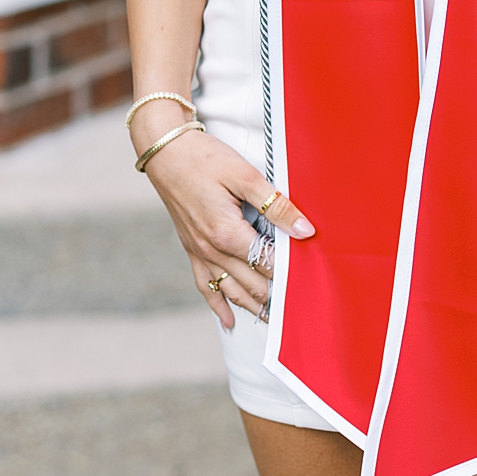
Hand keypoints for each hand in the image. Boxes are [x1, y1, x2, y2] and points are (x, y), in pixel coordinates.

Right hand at [132, 102, 313, 328]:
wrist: (165, 152)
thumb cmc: (206, 159)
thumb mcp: (246, 176)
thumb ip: (277, 205)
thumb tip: (305, 230)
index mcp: (227, 234)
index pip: (267, 264)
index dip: (289, 275)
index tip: (311, 285)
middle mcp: (211, 249)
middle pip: (250, 282)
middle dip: (274, 297)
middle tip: (301, 312)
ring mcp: (198, 251)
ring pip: (229, 288)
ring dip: (251, 305)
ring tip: (273, 323)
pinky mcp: (191, 247)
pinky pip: (204, 284)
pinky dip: (217, 303)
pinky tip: (227, 320)